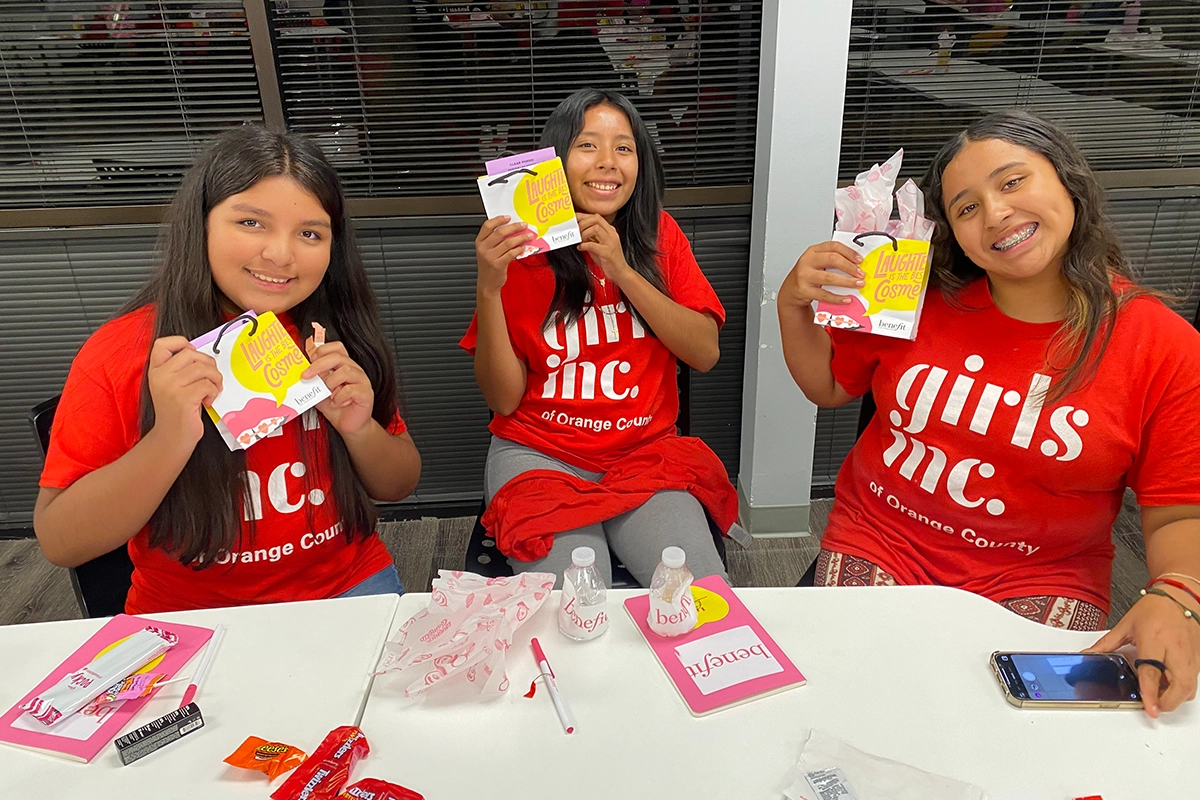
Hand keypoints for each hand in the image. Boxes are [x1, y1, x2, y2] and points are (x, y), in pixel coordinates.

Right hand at [146, 336, 222, 448]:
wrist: (172, 437)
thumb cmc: (178, 411)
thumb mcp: (173, 385)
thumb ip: (181, 369)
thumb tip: (203, 356)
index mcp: (156, 371)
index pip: (162, 344)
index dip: (180, 342)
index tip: (193, 353)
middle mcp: (160, 376)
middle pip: (191, 354)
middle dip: (208, 365)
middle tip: (211, 379)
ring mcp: (170, 387)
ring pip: (202, 368)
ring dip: (214, 379)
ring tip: (211, 391)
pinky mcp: (183, 399)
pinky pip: (207, 385)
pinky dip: (213, 392)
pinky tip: (207, 401)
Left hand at [303, 339, 374, 436]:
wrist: (348, 425)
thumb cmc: (335, 407)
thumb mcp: (319, 390)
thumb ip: (314, 379)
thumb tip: (303, 369)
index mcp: (343, 366)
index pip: (337, 348)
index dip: (323, 350)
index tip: (310, 359)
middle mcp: (354, 370)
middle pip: (338, 357)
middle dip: (319, 365)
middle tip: (307, 375)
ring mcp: (361, 381)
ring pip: (346, 371)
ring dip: (331, 382)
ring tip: (328, 393)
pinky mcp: (365, 393)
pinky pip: (351, 389)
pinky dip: (339, 397)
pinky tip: (336, 403)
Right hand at [475, 215, 534, 295]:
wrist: (487, 283)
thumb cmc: (488, 266)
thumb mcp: (486, 251)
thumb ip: (494, 240)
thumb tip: (511, 228)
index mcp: (480, 242)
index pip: (488, 226)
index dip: (499, 220)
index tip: (509, 217)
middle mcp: (484, 248)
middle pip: (500, 232)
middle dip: (514, 227)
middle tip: (523, 225)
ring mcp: (490, 257)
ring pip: (508, 242)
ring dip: (520, 238)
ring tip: (528, 236)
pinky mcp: (498, 265)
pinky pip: (511, 253)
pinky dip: (519, 249)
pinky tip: (523, 247)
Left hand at [576, 213, 629, 280]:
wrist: (620, 272)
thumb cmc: (608, 260)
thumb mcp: (599, 244)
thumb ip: (590, 237)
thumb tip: (577, 231)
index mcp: (610, 230)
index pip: (595, 217)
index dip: (583, 216)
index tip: (574, 219)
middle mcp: (611, 234)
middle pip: (596, 218)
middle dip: (583, 222)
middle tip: (576, 231)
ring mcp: (610, 242)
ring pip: (595, 228)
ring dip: (584, 233)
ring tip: (580, 240)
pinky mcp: (607, 252)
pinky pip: (593, 245)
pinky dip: (584, 245)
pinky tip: (581, 248)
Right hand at [778, 241, 864, 310]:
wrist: (791, 290)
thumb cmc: (808, 275)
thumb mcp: (818, 263)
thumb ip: (833, 260)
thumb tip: (857, 266)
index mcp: (813, 251)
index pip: (833, 246)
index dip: (849, 252)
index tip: (860, 260)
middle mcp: (807, 261)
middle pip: (832, 259)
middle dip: (849, 267)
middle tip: (861, 274)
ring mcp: (804, 276)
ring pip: (829, 278)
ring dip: (847, 282)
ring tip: (858, 284)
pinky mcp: (804, 290)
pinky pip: (824, 295)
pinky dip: (837, 298)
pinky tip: (847, 298)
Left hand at [1087, 590, 1199, 716]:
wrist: (1179, 596)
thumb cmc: (1154, 608)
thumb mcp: (1125, 625)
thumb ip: (1107, 644)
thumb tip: (1089, 654)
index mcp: (1154, 639)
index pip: (1152, 672)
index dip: (1150, 694)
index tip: (1150, 709)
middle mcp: (1175, 649)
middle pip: (1180, 686)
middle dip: (1168, 702)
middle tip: (1154, 706)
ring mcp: (1190, 655)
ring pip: (1190, 687)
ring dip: (1175, 697)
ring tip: (1158, 694)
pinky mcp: (1199, 657)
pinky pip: (1194, 680)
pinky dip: (1182, 687)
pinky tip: (1168, 682)